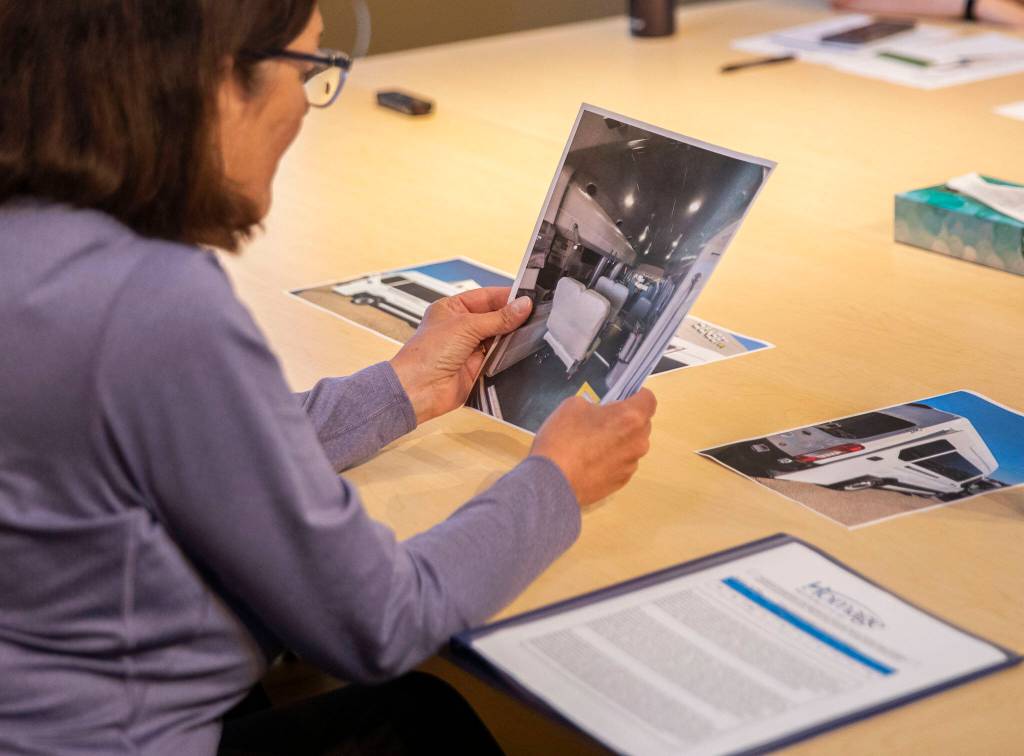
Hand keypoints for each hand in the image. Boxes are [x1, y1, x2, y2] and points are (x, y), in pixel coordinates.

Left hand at [390, 287, 531, 424]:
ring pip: (499, 337)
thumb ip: (498, 318)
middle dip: (512, 317)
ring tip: (532, 329)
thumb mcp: (466, 326)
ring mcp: (469, 347)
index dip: (507, 296)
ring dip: (512, 335)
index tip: (528, 297)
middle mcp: (461, 326)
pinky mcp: (477, 367)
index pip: (486, 297)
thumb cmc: (427, 353)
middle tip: (535, 314)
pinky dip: (509, 353)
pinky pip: (499, 356)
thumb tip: (523, 306)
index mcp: (452, 308)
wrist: (418, 389)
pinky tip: (522, 348)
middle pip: (494, 317)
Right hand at [531, 388, 656, 506]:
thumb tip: (599, 414)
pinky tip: (588, 463)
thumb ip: (595, 405)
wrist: (552, 481)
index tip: (621, 397)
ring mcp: (631, 465)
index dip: (636, 395)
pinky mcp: (621, 483)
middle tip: (600, 421)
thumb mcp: (573, 405)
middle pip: (641, 424)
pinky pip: (621, 464)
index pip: (649, 399)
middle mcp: (638, 442)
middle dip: (626, 420)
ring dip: (618, 441)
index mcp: (631, 418)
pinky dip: (610, 460)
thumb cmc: (563, 438)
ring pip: (631, 446)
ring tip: (590, 445)